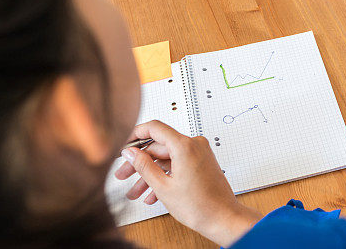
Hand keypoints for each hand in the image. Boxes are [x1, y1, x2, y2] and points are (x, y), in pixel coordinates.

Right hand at [117, 120, 261, 246]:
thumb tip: (131, 152)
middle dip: (139, 163)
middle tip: (123, 175)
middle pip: (158, 146)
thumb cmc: (200, 205)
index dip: (135, 135)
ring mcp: (199, 153)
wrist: (222, 217)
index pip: (154, 128)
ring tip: (135, 192)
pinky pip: (177, 164)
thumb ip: (144, 166)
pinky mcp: (201, 162)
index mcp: (185, 145)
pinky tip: (152, 194)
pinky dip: (165, 176)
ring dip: (150, 174)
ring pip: (166, 158)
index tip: (123, 145)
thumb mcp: (163, 187)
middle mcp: (194, 145)